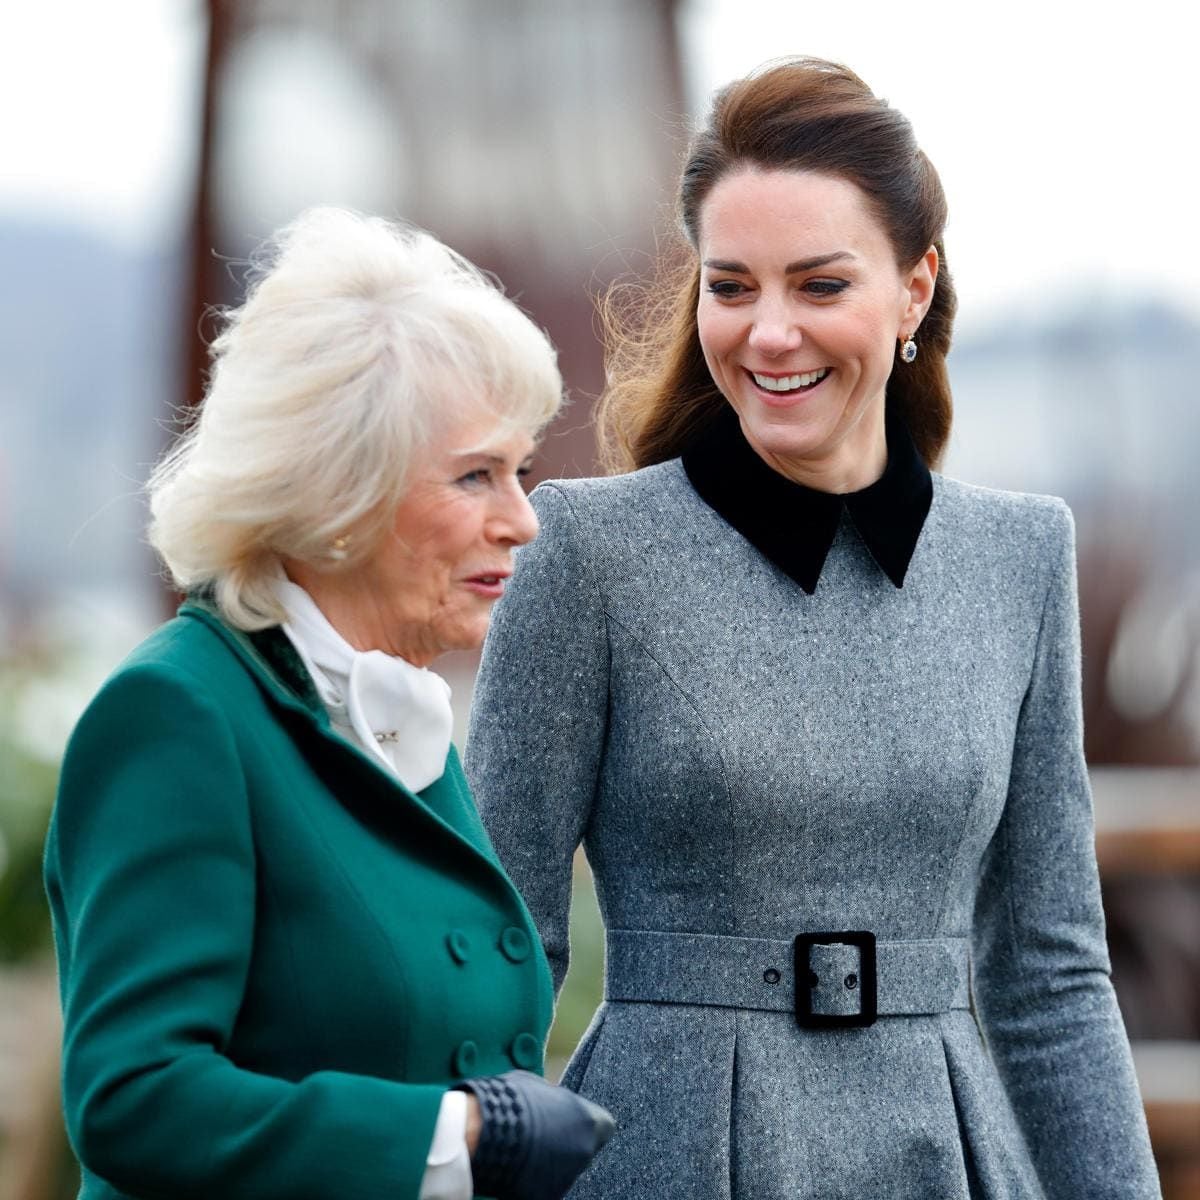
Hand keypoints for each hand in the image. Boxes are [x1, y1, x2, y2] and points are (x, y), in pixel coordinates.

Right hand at [457, 1070, 613, 1199]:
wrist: (479, 1134)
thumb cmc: (509, 1100)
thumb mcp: (536, 1085)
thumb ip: (554, 1097)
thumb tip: (555, 1099)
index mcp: (588, 1120)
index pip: (605, 1125)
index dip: (587, 1123)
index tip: (572, 1121)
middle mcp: (584, 1152)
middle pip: (584, 1149)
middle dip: (567, 1144)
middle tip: (542, 1136)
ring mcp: (566, 1179)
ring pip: (564, 1171)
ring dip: (550, 1163)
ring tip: (523, 1150)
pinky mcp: (546, 1198)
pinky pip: (544, 1187)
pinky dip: (533, 1180)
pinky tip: (515, 1167)